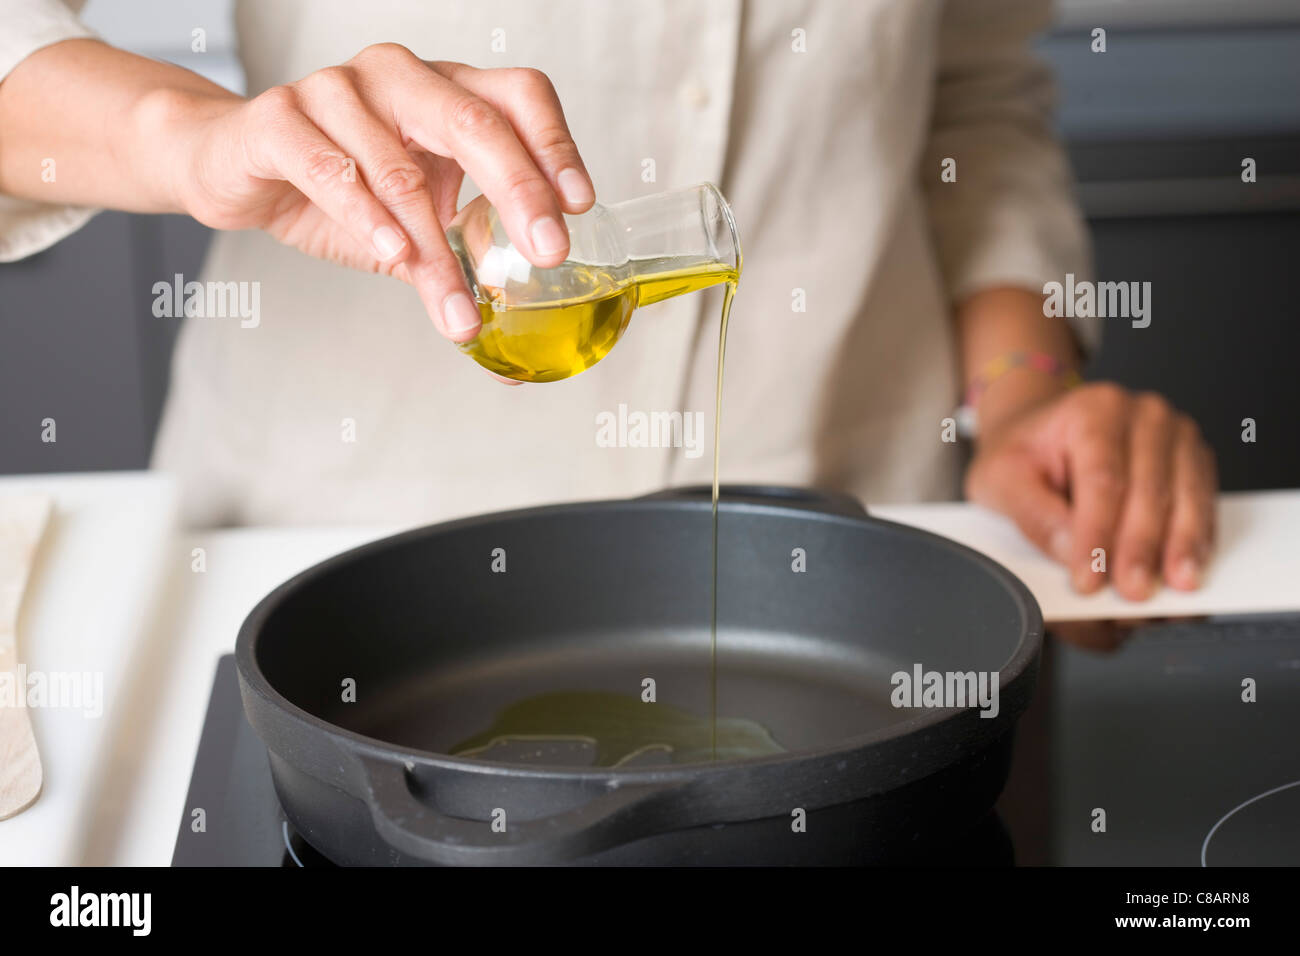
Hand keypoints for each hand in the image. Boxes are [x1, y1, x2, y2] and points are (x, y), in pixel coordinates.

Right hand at [154, 44, 594, 341]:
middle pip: (475, 119)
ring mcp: (338, 89)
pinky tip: (392, 251)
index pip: (519, 96)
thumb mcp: (410, 228)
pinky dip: (366, 216)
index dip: (555, 145)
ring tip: (456, 301)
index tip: (579, 205)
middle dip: (519, 190)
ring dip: (433, 244)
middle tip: (547, 251)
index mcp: (446, 91)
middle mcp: (400, 77)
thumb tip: (502, 335)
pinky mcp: (280, 117)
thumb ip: (456, 264)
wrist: (232, 167)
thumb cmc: (334, 190)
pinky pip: (331, 167)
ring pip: (400, 166)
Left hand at [965, 383, 1217, 599]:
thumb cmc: (1025, 452)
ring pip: (1185, 496)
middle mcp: (1142, 415)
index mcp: (1093, 410)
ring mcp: (1174, 434)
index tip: (1090, 576)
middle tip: (1132, 590)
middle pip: (1149, 489)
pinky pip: (1203, 501)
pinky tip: (1188, 566)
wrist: (1044, 429)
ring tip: (1172, 586)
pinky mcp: (1191, 458)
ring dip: (1179, 547)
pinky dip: (1196, 538)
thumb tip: (1069, 551)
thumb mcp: (1002, 478)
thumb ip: (1033, 513)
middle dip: (1140, 548)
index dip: (1097, 533)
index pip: (1101, 479)